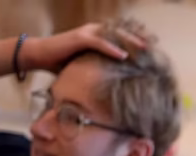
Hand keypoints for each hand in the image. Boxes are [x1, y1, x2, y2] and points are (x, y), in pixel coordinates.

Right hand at [20, 21, 148, 73]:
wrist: (39, 56)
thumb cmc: (61, 63)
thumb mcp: (85, 66)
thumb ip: (98, 69)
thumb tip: (111, 84)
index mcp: (98, 37)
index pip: (121, 37)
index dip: (137, 42)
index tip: (152, 51)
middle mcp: (95, 31)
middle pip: (122, 33)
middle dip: (139, 40)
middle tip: (155, 47)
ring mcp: (88, 33)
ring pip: (114, 35)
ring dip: (130, 42)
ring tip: (145, 49)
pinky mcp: (80, 38)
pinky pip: (99, 42)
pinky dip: (112, 48)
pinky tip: (123, 55)